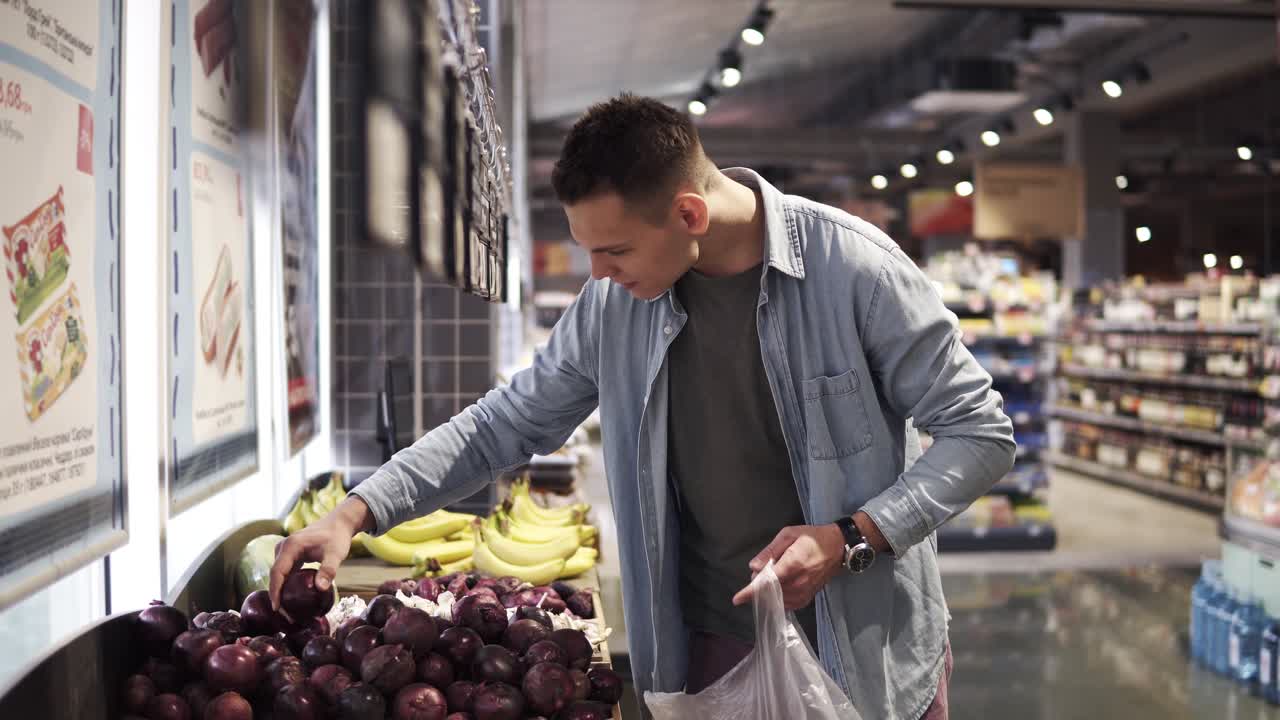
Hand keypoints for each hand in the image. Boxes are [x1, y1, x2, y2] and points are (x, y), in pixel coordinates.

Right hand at [270, 495, 372, 610]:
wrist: (339, 523)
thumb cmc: (337, 537)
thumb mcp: (336, 553)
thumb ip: (328, 570)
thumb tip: (320, 589)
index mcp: (291, 546)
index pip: (277, 572)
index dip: (275, 591)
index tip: (277, 607)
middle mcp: (283, 547)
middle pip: (275, 574)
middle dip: (277, 595)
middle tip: (284, 615)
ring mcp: (285, 551)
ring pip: (278, 574)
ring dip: (280, 591)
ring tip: (286, 611)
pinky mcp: (290, 555)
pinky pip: (284, 572)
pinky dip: (286, 585)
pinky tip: (291, 598)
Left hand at [731, 523, 845, 610]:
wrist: (837, 548)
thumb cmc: (812, 538)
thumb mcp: (789, 534)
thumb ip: (770, 551)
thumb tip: (754, 567)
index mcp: (793, 564)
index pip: (767, 582)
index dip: (750, 591)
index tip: (737, 599)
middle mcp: (798, 582)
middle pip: (769, 592)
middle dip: (760, 584)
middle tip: (764, 568)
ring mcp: (804, 592)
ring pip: (776, 599)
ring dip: (768, 591)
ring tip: (774, 574)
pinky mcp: (807, 598)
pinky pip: (787, 604)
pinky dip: (778, 597)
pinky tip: (780, 586)